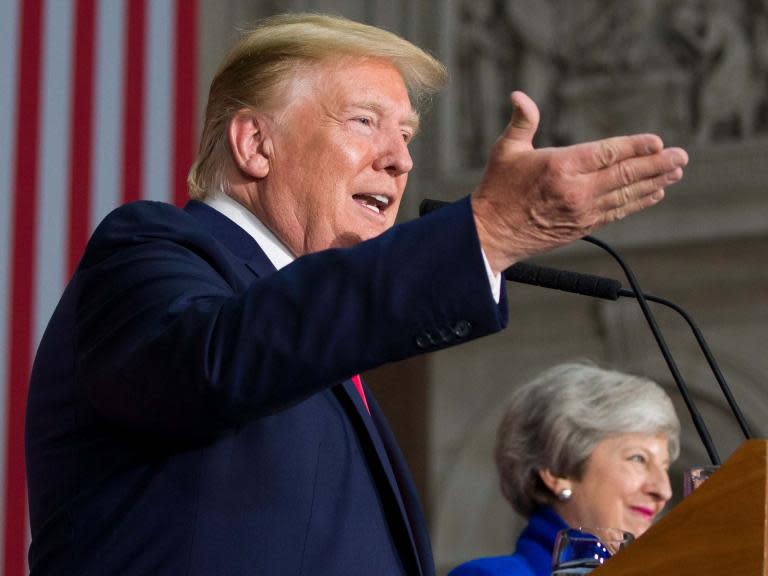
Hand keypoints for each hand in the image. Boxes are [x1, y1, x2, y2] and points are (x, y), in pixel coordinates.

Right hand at [472, 91, 688, 273]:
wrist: (490, 234)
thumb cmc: (497, 190)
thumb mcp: (505, 150)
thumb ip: (522, 121)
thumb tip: (520, 95)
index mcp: (560, 166)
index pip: (608, 153)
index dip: (636, 147)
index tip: (657, 142)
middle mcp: (577, 190)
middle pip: (625, 175)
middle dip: (657, 165)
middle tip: (680, 157)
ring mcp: (582, 211)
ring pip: (627, 195)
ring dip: (654, 183)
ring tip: (675, 173)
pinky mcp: (582, 227)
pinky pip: (618, 213)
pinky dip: (638, 202)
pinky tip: (653, 194)